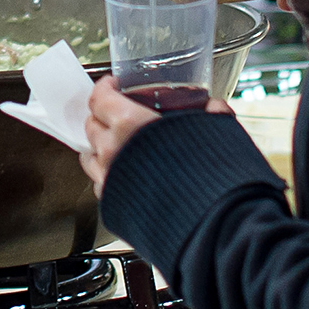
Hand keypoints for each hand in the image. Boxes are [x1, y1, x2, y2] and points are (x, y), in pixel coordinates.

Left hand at [78, 77, 228, 193]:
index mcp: (129, 125)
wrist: (213, 223)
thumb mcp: (217, 131)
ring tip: (121, 143)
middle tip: (121, 113)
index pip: (100, 98)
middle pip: (92, 125)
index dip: (106, 87)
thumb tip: (214, 108)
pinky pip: (102, 183)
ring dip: (102, 146)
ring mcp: (110, 181)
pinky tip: (128, 173)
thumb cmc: (212, 177)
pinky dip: (110, 174)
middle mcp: (112, 152)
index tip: (115, 84)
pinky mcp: (114, 207)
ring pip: (91, 155)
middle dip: (104, 116)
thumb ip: (211, 114)